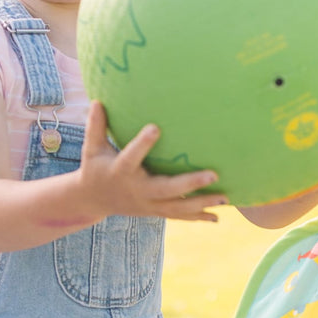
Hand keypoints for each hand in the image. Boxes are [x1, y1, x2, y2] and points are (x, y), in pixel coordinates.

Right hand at [79, 101, 226, 221]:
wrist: (92, 201)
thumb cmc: (94, 168)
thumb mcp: (91, 148)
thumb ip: (95, 125)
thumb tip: (96, 100)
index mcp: (120, 171)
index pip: (132, 157)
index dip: (143, 143)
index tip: (156, 127)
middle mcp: (137, 190)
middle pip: (166, 189)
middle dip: (190, 183)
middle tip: (213, 174)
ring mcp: (147, 204)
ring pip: (177, 207)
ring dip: (202, 203)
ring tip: (226, 197)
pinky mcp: (154, 211)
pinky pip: (178, 216)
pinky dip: (197, 217)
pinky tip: (217, 216)